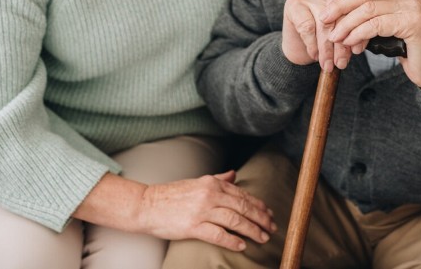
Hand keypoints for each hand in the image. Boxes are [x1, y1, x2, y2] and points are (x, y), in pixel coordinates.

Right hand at [136, 171, 274, 250]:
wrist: (148, 204)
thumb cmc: (172, 194)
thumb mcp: (197, 182)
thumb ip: (218, 179)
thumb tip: (234, 175)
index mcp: (212, 183)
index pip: (242, 194)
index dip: (258, 204)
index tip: (269, 213)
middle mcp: (209, 194)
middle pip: (242, 206)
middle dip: (260, 218)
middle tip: (271, 227)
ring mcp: (201, 210)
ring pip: (234, 220)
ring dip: (251, 230)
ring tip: (262, 238)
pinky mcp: (193, 226)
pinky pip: (218, 234)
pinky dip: (232, 240)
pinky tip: (241, 245)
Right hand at [282, 0, 361, 71]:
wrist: (298, 44)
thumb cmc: (323, 40)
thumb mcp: (342, 36)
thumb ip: (351, 35)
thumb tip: (357, 46)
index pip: (354, 13)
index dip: (356, 32)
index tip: (357, 51)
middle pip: (339, 18)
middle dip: (341, 44)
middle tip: (341, 63)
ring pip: (324, 24)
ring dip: (326, 48)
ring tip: (328, 64)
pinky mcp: (294, 3)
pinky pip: (307, 27)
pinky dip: (312, 45)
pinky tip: (314, 55)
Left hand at [320, 0, 420, 91]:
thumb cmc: (403, 48)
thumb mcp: (381, 27)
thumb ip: (366, 15)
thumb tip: (333, 9)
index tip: (326, 11)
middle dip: (339, 8)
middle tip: (324, 21)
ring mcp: (411, 6)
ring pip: (368, 9)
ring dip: (346, 24)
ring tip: (335, 37)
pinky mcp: (412, 22)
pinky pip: (377, 24)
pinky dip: (359, 33)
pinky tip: (350, 43)